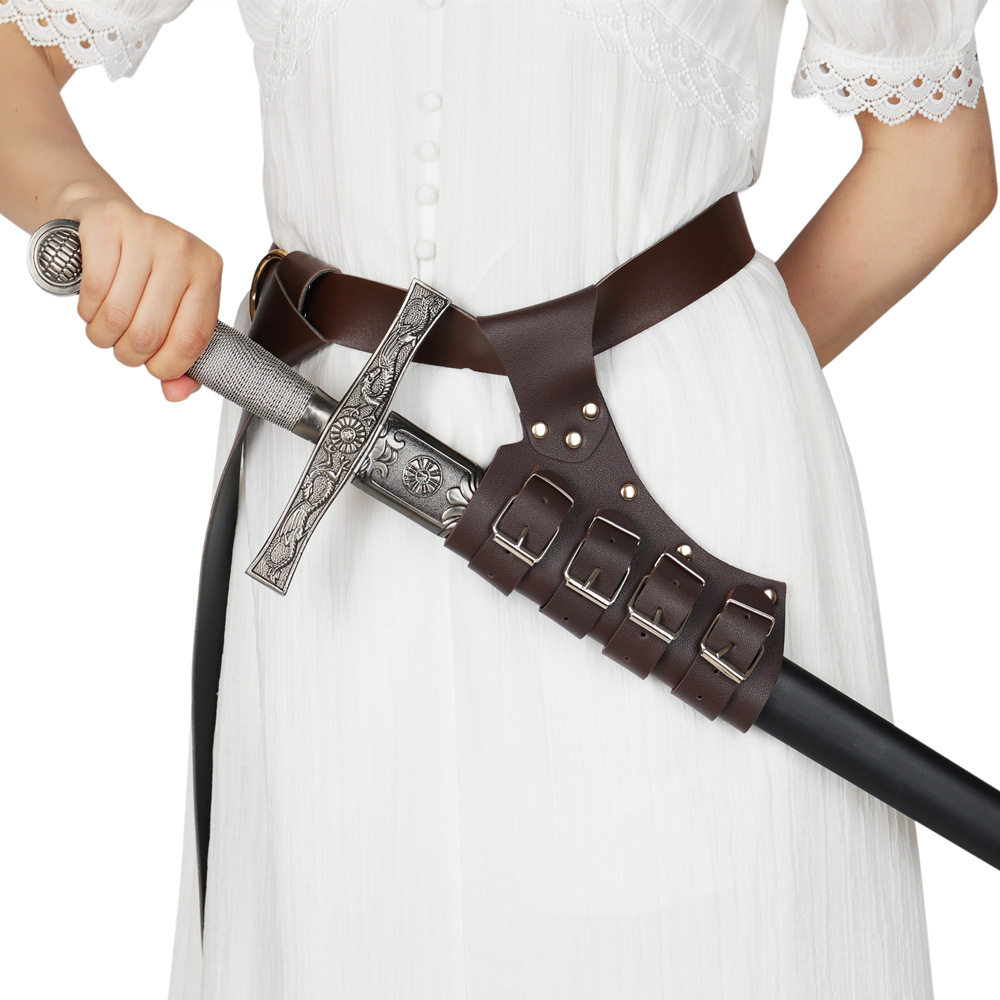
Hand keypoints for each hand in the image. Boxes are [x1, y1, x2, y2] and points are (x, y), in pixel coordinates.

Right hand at [67, 197, 222, 400]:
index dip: (166, 366)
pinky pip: (94, 290)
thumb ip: (182, 357)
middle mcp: (183, 249)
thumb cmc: (144, 273)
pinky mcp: (108, 222)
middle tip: (123, 344)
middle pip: (149, 332)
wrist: (107, 221)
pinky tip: (92, 304)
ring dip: (103, 335)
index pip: (191, 340)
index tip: (154, 367)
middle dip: (129, 353)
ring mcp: (147, 231)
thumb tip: (176, 393)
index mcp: (208, 272)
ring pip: (118, 316)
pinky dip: (87, 310)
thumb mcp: (173, 310)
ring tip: (106, 326)